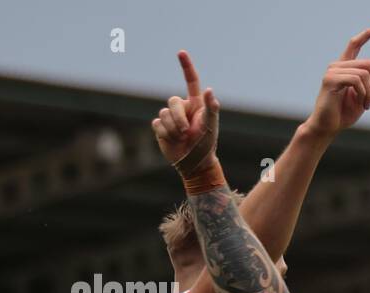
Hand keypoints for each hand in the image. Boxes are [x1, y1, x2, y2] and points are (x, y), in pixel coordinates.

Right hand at [151, 51, 218, 174]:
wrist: (195, 163)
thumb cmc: (206, 144)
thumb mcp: (211, 126)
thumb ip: (211, 108)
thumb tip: (209, 90)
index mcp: (196, 104)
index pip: (191, 81)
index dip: (186, 67)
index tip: (181, 52)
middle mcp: (182, 108)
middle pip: (172, 101)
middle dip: (179, 118)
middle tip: (186, 132)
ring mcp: (170, 117)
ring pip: (164, 114)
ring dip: (173, 129)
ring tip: (182, 138)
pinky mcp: (160, 127)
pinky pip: (158, 124)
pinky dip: (166, 134)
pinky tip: (173, 140)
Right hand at [305, 26, 369, 139]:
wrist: (328, 127)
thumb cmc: (344, 114)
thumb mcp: (365, 99)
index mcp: (345, 67)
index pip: (355, 45)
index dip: (367, 35)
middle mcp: (337, 65)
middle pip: (369, 63)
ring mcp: (332, 71)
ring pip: (365, 72)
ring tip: (366, 105)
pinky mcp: (330, 80)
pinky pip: (356, 80)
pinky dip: (364, 93)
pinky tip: (361, 104)